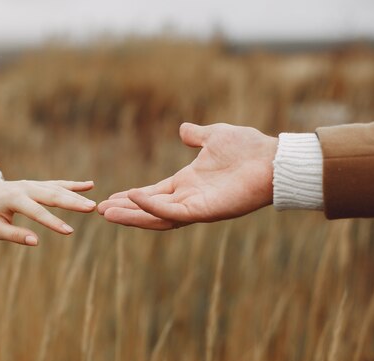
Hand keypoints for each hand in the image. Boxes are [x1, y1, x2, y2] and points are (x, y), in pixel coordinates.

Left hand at [0, 178, 95, 244]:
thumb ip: (14, 235)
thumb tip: (36, 242)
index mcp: (14, 199)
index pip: (36, 212)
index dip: (53, 222)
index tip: (69, 232)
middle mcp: (26, 188)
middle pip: (53, 195)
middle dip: (72, 202)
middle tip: (91, 208)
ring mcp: (33, 184)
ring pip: (58, 189)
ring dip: (76, 196)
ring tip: (93, 205)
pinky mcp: (38, 184)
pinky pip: (58, 184)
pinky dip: (74, 185)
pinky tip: (90, 185)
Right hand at [98, 122, 277, 229]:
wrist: (273, 158)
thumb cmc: (248, 148)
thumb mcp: (214, 136)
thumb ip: (197, 136)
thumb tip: (183, 129)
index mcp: (188, 183)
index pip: (154, 194)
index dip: (132, 198)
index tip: (110, 197)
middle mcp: (188, 198)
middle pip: (149, 209)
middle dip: (125, 211)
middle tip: (100, 211)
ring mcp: (196, 206)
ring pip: (156, 216)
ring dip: (131, 215)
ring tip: (107, 213)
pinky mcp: (205, 210)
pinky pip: (173, 212)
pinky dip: (152, 207)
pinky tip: (133, 197)